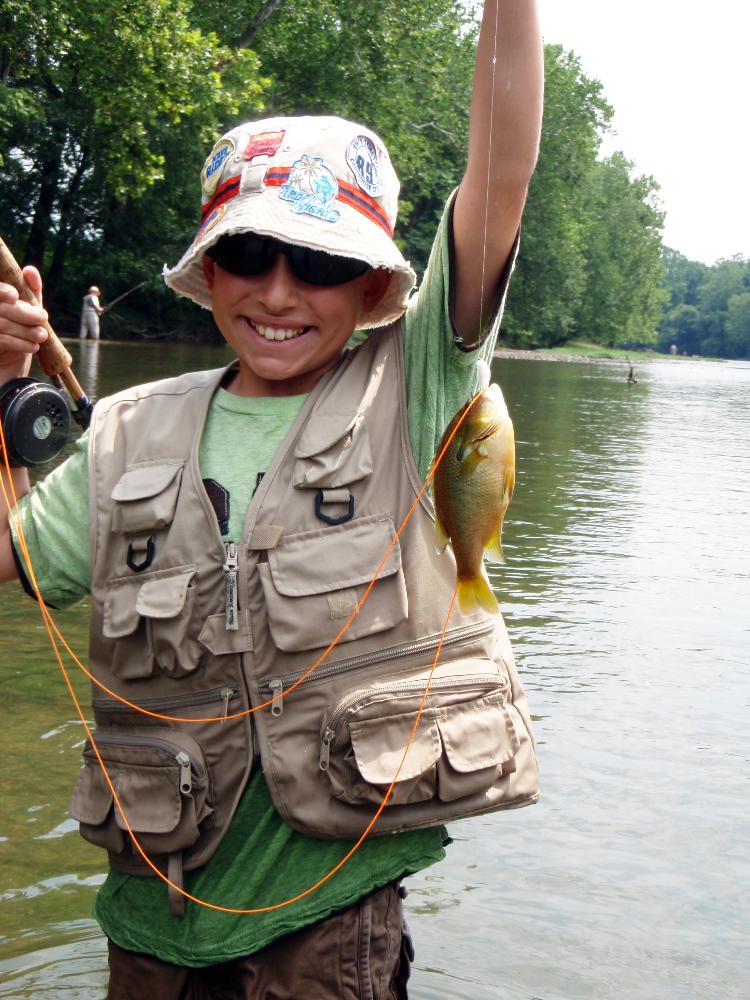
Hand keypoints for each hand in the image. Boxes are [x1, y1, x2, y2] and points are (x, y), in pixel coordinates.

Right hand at [0, 267, 47, 382]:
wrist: (10, 366)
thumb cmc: (18, 332)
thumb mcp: (26, 310)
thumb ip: (29, 291)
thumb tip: (30, 270)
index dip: (1, 291)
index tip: (14, 295)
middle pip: (1, 309)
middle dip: (24, 313)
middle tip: (43, 318)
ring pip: (2, 325)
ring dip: (26, 330)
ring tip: (42, 335)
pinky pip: (2, 340)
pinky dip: (21, 343)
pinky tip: (33, 347)